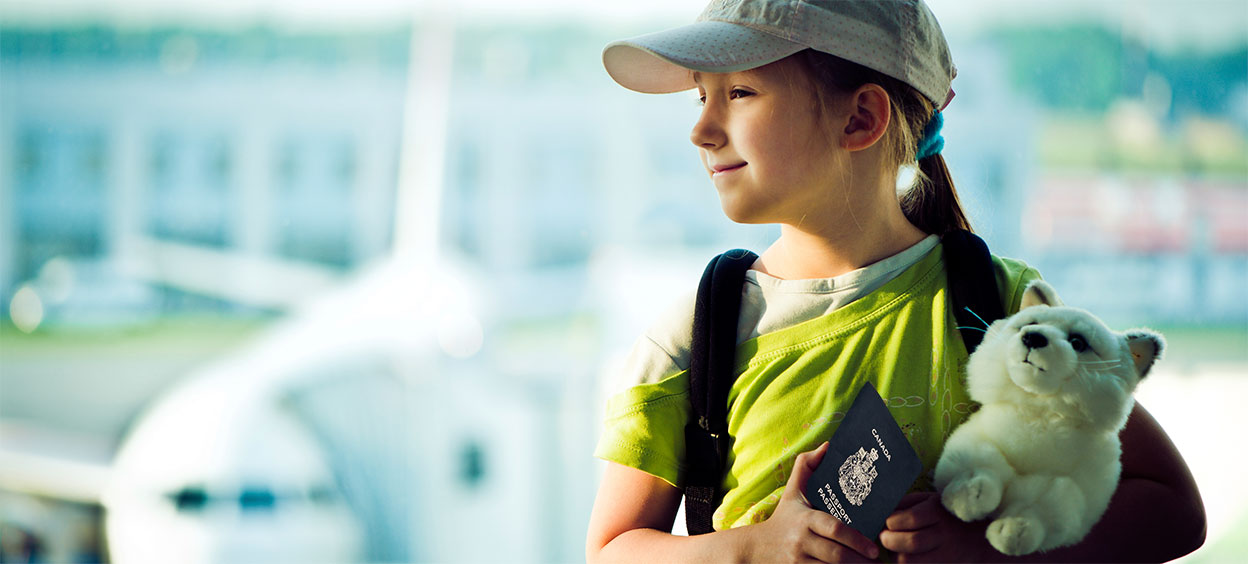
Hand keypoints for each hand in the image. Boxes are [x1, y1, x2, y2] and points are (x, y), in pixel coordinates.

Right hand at [744, 441, 880, 562]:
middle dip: (860, 561)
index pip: (834, 529)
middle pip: (837, 555)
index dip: (856, 540)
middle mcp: (802, 541)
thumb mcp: (792, 491)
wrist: (756, 548)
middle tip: (878, 562)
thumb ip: (807, 465)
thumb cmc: (784, 517)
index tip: (874, 548)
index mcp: (805, 519)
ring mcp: (799, 561)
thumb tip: (828, 446)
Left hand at [879, 491, 992, 562]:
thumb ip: (908, 503)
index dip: (892, 522)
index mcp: (939, 511)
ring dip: (896, 556)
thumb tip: (883, 510)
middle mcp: (945, 534)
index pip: (910, 519)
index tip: (886, 522)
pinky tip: (906, 558)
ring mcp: (948, 554)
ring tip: (894, 550)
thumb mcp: (931, 500)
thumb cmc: (949, 514)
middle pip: (911, 542)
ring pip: (913, 561)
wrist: (982, 537)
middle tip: (884, 538)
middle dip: (890, 541)